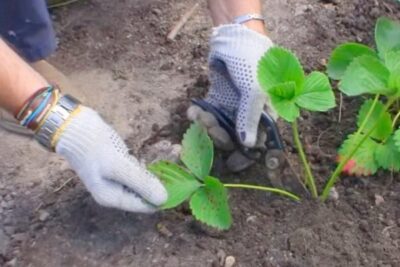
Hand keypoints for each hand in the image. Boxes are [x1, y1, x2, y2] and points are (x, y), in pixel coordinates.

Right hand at [55, 107, 166, 212]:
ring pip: (141, 181)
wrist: (75, 127)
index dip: (160, 195)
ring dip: (152, 173)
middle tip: (170, 164)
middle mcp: (114, 192)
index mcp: (112, 198)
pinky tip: (146, 157)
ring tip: (162, 156)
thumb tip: (163, 200)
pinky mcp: (117, 167)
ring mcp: (115, 180)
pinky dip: (143, 166)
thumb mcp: (120, 166)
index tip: (175, 181)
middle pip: (144, 194)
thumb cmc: (96, 148)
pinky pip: (136, 171)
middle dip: (157, 182)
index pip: (145, 206)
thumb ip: (141, 183)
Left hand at [188, 24, 274, 147]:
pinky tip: (193, 110)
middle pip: (234, 138)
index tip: (232, 164)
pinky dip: (198, 115)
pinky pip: (207, 114)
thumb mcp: (254, 92)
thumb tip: (249, 146)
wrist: (233, 37)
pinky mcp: (217, 99)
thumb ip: (250, 119)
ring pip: (218, 128)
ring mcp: (232, 106)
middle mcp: (249, 113)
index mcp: (265, 114)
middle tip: (209, 128)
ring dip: (206, 125)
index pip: (258, 143)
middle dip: (219, 136)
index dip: (246, 156)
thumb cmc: (251, 63)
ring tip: (198, 115)